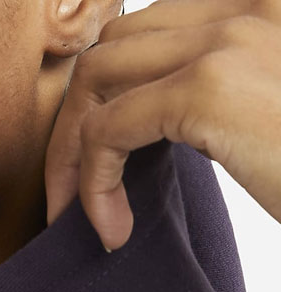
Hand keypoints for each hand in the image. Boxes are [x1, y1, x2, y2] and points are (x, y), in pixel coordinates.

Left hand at [44, 0, 280, 250]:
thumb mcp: (264, 114)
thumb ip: (212, 95)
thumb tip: (139, 120)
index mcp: (257, 2)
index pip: (148, 29)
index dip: (104, 96)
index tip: (94, 163)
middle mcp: (245, 0)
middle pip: (112, 48)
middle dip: (75, 125)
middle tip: (69, 194)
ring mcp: (230, 36)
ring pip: (95, 82)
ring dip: (72, 155)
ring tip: (79, 215)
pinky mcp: (211, 86)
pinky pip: (107, 132)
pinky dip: (91, 185)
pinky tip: (113, 229)